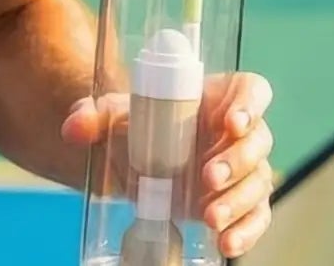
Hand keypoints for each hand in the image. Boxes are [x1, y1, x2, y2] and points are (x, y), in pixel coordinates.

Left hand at [62, 71, 275, 256]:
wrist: (131, 158)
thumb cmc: (135, 126)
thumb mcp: (112, 115)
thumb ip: (91, 116)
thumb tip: (74, 127)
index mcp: (218, 98)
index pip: (252, 90)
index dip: (250, 104)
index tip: (231, 122)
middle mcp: (238, 132)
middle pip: (258, 139)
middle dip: (238, 161)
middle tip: (207, 178)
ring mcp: (243, 170)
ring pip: (259, 181)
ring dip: (239, 200)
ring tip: (210, 218)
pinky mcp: (240, 203)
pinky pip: (257, 216)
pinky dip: (247, 232)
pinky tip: (227, 244)